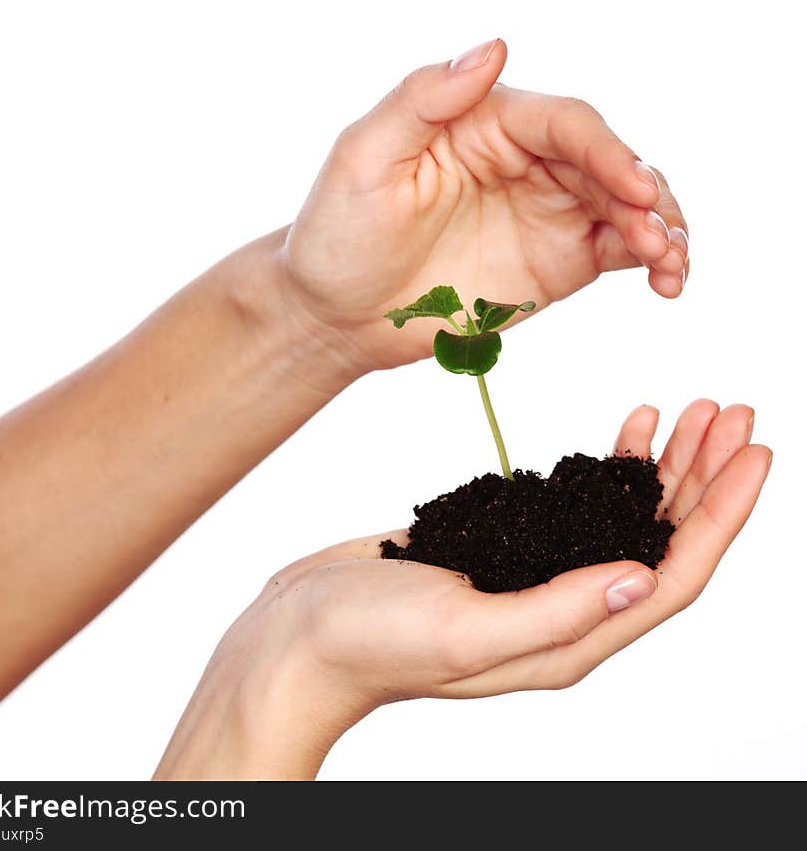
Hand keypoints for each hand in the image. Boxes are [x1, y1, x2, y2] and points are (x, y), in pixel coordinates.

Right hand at [155, 400, 768, 779]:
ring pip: (623, 517)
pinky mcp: (501, 545)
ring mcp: (532, 575)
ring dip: (663, 466)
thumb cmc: (370, 644)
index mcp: (568, 638)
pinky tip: (622, 435)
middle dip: (704, 477)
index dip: (722, 515)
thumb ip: (558, 610)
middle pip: (659, 540)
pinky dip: (608, 465)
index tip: (754, 451)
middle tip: (734, 412)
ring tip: (691, 411)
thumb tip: (645, 580)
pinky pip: (576, 502)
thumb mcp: (467, 632)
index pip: (673, 574)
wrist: (300, 635)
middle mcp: (563, 609)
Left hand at [282, 38, 689, 370]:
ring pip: (625, 205)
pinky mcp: (556, 261)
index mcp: (484, 123)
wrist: (334, 314)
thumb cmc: (338, 232)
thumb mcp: (364, 158)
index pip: (564, 123)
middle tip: (659, 236)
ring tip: (671, 265)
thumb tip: (493, 48)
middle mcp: (525, 161)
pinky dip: (650, 260)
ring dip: (660, 228)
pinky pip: (617, 249)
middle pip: (608, 162)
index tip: (634, 187)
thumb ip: (424, 100)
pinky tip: (665, 279)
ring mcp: (545, 211)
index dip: (607, 151)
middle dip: (645, 195)